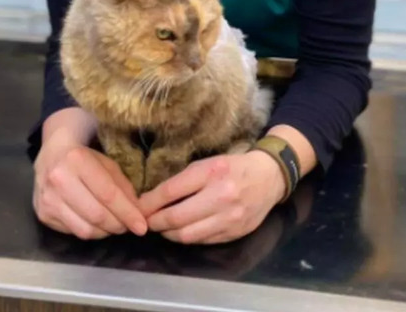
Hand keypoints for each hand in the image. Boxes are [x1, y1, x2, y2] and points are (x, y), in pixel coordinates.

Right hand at [33, 126, 147, 238]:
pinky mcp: (43, 213)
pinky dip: (90, 231)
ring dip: (105, 232)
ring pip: (86, 229)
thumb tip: (138, 216)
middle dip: (118, 225)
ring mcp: (47, 198)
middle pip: (97, 215)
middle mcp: (58, 179)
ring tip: (111, 224)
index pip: (108, 194)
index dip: (128, 213)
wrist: (52, 156)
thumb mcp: (108, 165)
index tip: (141, 226)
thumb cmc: (85, 159)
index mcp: (77, 160)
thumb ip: (123, 189)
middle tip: (127, 226)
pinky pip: (74, 232)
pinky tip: (93, 222)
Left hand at [139, 151, 284, 244]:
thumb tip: (151, 199)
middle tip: (144, 221)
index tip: (137, 207)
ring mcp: (230, 218)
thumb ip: (181, 181)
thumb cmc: (231, 167)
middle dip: (154, 222)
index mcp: (210, 173)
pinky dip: (187, 237)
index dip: (148, 203)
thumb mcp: (205, 165)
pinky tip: (180, 232)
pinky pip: (203, 241)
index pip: (170, 192)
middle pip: (176, 217)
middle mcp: (221, 196)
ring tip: (160, 228)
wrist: (269, 178)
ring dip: (168, 234)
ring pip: (188, 235)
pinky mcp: (236, 233)